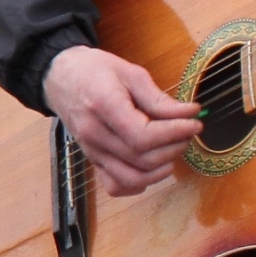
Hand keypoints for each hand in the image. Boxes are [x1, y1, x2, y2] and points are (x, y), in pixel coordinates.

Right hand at [44, 44, 200, 195]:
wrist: (60, 78)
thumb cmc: (95, 70)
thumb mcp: (130, 73)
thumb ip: (158, 98)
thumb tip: (189, 114)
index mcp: (103, 106)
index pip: (143, 136)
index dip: (175, 133)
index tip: (194, 122)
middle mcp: (94, 134)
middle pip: (142, 158)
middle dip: (174, 147)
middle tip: (187, 131)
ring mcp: (92, 151)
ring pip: (133, 178)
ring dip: (162, 168)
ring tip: (173, 147)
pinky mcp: (93, 161)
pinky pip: (117, 186)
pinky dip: (139, 183)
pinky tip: (153, 166)